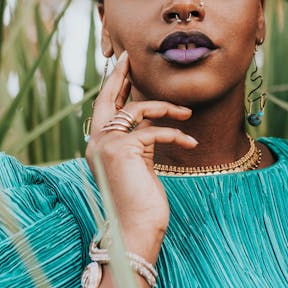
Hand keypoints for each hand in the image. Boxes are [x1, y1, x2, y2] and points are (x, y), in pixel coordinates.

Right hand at [85, 51, 196, 258]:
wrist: (134, 230)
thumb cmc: (139, 204)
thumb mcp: (137, 167)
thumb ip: (136, 145)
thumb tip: (148, 125)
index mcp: (97, 147)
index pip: (104, 108)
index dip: (112, 86)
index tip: (121, 65)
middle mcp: (96, 143)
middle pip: (108, 98)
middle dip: (120, 75)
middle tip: (130, 58)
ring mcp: (107, 144)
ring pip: (138, 109)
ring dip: (166, 108)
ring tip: (186, 115)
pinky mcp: (124, 149)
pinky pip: (155, 130)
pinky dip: (176, 133)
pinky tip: (191, 141)